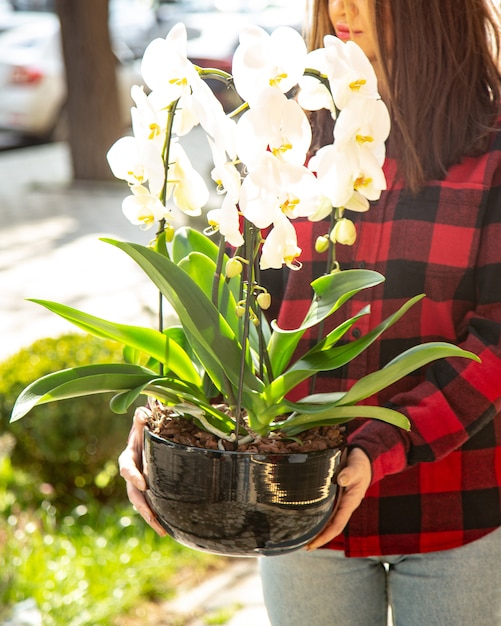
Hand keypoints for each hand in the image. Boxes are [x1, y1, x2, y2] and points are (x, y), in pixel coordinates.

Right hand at [118, 407, 166, 536]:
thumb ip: (141, 418)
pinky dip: (158, 517)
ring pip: (141, 503)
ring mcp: (139, 484)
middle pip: (133, 492)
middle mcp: (132, 473)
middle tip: (151, 515)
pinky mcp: (149, 490)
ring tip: (162, 530)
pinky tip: (168, 529)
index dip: (133, 476)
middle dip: (142, 505)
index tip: (143, 484)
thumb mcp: (142, 422)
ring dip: (150, 517)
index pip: (127, 468)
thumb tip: (142, 413)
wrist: (148, 435)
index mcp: (128, 456)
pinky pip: (151, 505)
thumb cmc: (146, 427)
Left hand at [307, 447, 370, 549]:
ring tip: (302, 537)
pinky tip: (307, 517)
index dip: (325, 536)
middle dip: (319, 538)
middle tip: (304, 546)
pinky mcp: (335, 496)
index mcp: (350, 502)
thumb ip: (349, 473)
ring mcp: (340, 502)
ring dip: (317, 529)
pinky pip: (326, 510)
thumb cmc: (360, 463)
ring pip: (327, 520)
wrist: (363, 458)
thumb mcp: (356, 467)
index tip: (313, 544)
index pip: (337, 524)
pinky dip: (317, 516)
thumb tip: (340, 479)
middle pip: (331, 527)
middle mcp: (344, 505)